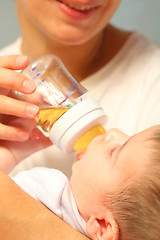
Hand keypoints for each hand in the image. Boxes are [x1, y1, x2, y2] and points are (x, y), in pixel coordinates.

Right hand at [0, 55, 51, 172]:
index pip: (0, 72)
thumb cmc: (8, 152)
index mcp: (1, 100)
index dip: (10, 63)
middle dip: (13, 79)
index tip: (26, 61)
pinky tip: (24, 136)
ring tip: (34, 114)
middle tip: (31, 87)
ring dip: (16, 106)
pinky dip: (10, 131)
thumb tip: (59, 129)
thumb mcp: (25, 141)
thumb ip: (40, 133)